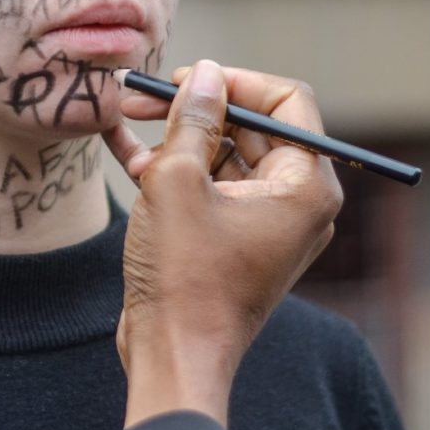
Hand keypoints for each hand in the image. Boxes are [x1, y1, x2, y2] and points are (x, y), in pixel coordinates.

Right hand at [101, 59, 342, 428]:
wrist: (172, 355)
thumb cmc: (183, 275)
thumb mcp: (177, 181)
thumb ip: (192, 119)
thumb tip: (205, 74)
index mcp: (305, 186)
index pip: (286, 101)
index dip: (233, 81)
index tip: (186, 79)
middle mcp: (296, 203)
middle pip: (250, 127)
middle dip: (194, 108)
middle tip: (140, 97)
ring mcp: (266, 224)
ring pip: (224, 156)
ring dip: (175, 138)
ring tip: (125, 125)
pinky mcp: (236, 240)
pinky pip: (211, 187)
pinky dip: (173, 169)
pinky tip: (124, 151)